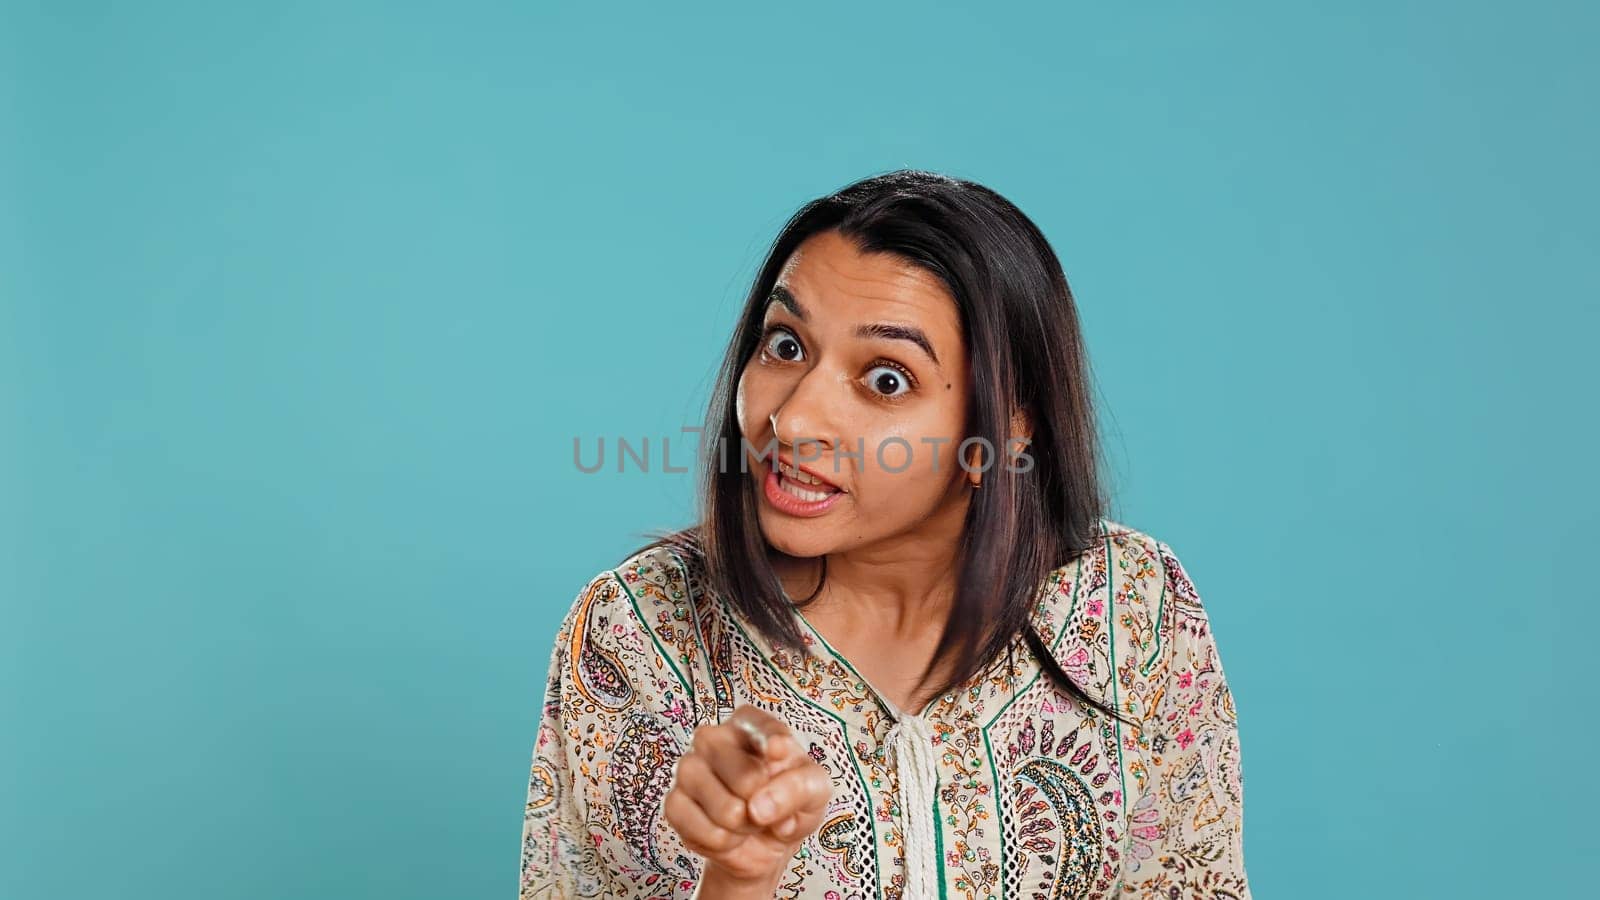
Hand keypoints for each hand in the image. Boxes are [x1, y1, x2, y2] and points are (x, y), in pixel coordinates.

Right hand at [664, 704, 833, 890]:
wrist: (765, 842)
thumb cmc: (791, 802)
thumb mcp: (815, 791)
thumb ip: (798, 787)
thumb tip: (759, 806)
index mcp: (748, 723)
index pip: (762, 728)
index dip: (774, 746)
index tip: (779, 754)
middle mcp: (712, 737)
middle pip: (745, 777)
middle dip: (765, 806)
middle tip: (766, 805)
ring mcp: (688, 768)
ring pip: (725, 810)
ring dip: (745, 827)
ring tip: (747, 819)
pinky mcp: (674, 802)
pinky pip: (702, 831)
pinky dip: (723, 842)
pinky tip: (727, 833)